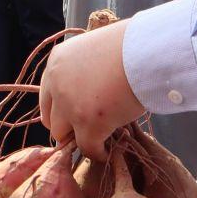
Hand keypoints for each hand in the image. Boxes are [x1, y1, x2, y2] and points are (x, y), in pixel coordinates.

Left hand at [38, 18, 143, 159]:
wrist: (148, 51)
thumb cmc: (131, 45)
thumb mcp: (96, 50)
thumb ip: (85, 70)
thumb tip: (91, 91)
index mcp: (57, 62)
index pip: (48, 95)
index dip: (61, 109)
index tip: (75, 115)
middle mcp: (57, 83)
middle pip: (52, 118)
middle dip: (68, 125)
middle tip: (88, 127)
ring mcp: (70, 105)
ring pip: (63, 135)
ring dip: (80, 137)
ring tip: (97, 138)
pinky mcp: (89, 123)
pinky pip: (88, 148)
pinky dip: (97, 152)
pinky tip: (107, 150)